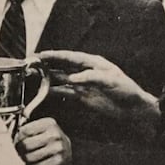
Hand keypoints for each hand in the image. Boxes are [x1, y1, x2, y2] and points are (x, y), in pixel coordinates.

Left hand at [15, 117, 71, 164]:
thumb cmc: (48, 142)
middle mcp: (55, 134)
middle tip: (22, 154)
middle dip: (20, 151)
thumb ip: (26, 132)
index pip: (24, 131)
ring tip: (28, 160)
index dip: (17, 139)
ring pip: (30, 157)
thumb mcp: (40, 130)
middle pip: (26, 145)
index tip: (18, 143)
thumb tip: (13, 140)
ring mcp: (58, 148)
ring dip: (25, 161)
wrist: (67, 153)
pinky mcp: (59, 161)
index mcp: (49, 123)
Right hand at [40, 50, 158, 122]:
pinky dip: (54, 92)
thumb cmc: (126, 91)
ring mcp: (83, 84)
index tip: (41, 55)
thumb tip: (72, 78)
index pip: (71, 57)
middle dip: (48, 64)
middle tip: (32, 64)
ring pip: (61, 79)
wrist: (133, 110)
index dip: (56, 56)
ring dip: (48, 78)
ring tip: (34, 77)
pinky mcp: (82, 97)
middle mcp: (86, 72)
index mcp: (94, 63)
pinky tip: (44, 92)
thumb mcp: (111, 81)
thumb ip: (91, 77)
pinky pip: (65, 92)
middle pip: (63, 66)